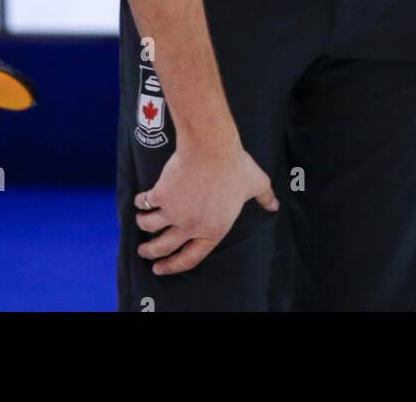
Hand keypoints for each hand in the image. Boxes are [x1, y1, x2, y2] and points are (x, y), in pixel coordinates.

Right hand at [133, 144, 278, 274]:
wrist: (211, 148)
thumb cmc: (235, 165)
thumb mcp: (256, 183)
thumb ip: (265, 197)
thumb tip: (275, 205)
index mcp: (213, 230)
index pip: (190, 258)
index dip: (173, 266)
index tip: (161, 268)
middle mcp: (190, 227)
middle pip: (163, 247)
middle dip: (150, 252)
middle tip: (144, 251)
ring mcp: (173, 212)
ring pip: (149, 226)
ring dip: (143, 225)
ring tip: (141, 222)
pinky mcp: (160, 195)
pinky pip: (144, 203)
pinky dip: (141, 202)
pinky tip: (141, 200)